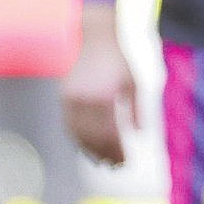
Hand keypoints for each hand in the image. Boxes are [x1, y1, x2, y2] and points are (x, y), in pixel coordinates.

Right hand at [61, 3, 136, 166]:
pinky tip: (89, 147)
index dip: (118, 150)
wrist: (91, 36)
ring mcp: (71, 99)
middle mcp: (85, 100)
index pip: (111, 133)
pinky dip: (79, 139)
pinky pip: (70, 125)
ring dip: (91, 151)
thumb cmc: (118, 58)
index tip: (127, 163)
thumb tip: (140, 134)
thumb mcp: (133, 81)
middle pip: (94, 137)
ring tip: (104, 162)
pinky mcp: (63, 97)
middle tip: (117, 167)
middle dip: (105, 154)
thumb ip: (137, 109)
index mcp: (105, 96)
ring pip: (79, 134)